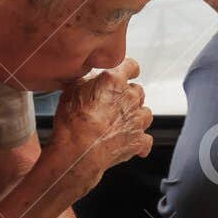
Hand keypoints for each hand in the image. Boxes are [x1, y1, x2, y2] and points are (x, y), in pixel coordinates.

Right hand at [47, 58, 152, 190]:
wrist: (77, 151)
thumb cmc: (72, 122)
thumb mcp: (71, 91)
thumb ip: (85, 81)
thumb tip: (88, 79)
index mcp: (114, 82)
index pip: (130, 66)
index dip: (129, 69)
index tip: (129, 72)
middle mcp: (130, 98)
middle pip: (138, 91)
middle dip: (128, 96)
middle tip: (114, 104)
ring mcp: (136, 120)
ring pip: (145, 113)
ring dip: (136, 116)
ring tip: (121, 122)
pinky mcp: (139, 140)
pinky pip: (146, 140)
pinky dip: (140, 141)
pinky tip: (129, 142)